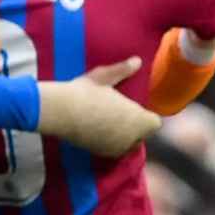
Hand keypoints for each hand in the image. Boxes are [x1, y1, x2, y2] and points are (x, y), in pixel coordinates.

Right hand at [36, 56, 161, 157]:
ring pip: (127, 144)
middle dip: (136, 127)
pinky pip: (112, 149)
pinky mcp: (99, 153)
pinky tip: (96, 128)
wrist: (60, 112)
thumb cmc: (86, 92)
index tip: (135, 107)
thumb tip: (137, 61)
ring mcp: (115, 148)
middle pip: (142, 135)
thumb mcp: (104, 77)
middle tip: (121, 112)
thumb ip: (123, 70)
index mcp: (138, 120)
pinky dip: (108, 142)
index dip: (146, 116)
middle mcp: (130, 138)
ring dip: (123, 136)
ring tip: (108, 120)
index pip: (154, 123)